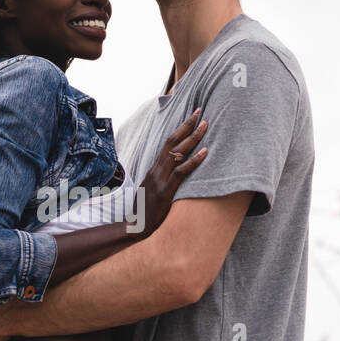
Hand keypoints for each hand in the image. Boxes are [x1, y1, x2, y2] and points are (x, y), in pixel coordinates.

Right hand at [138, 108, 208, 235]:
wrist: (134, 227)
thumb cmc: (146, 211)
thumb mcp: (152, 191)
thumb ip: (162, 180)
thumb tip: (174, 173)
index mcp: (153, 169)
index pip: (167, 143)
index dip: (179, 130)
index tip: (191, 118)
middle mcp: (156, 170)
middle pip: (172, 142)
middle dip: (187, 126)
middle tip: (200, 113)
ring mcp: (160, 180)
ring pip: (177, 153)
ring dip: (192, 138)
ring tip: (205, 126)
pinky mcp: (165, 191)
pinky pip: (181, 172)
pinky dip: (194, 161)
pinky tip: (205, 152)